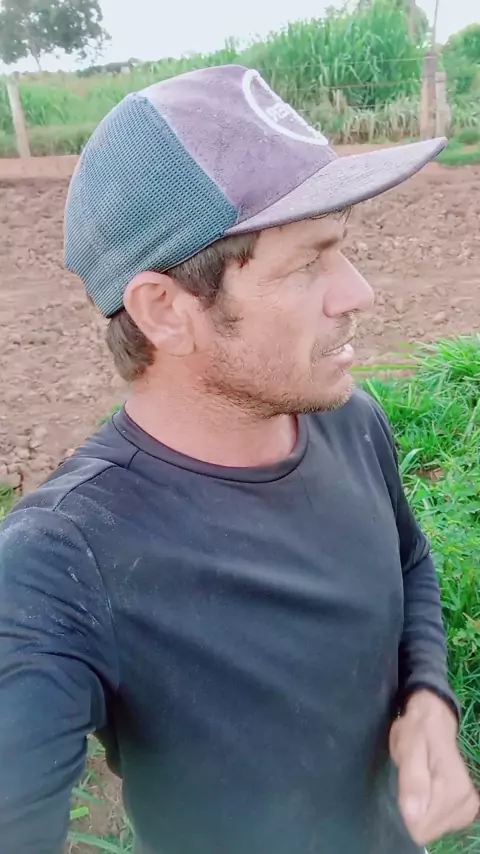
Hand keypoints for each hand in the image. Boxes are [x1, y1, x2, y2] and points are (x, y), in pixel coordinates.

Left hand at [390, 690, 478, 844]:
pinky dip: (432, 809)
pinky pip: (442, 823)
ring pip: (434, 829)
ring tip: (421, 781)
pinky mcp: (468, 808)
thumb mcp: (408, 750)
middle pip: (429, 831)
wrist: (433, 721)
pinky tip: (429, 789)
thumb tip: (414, 816)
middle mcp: (466, 802)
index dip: (408, 811)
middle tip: (414, 780)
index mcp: (452, 789)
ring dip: (424, 808)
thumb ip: (412, 782)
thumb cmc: (416, 733)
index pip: (422, 828)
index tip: (407, 787)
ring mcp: (469, 807)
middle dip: (416, 809)